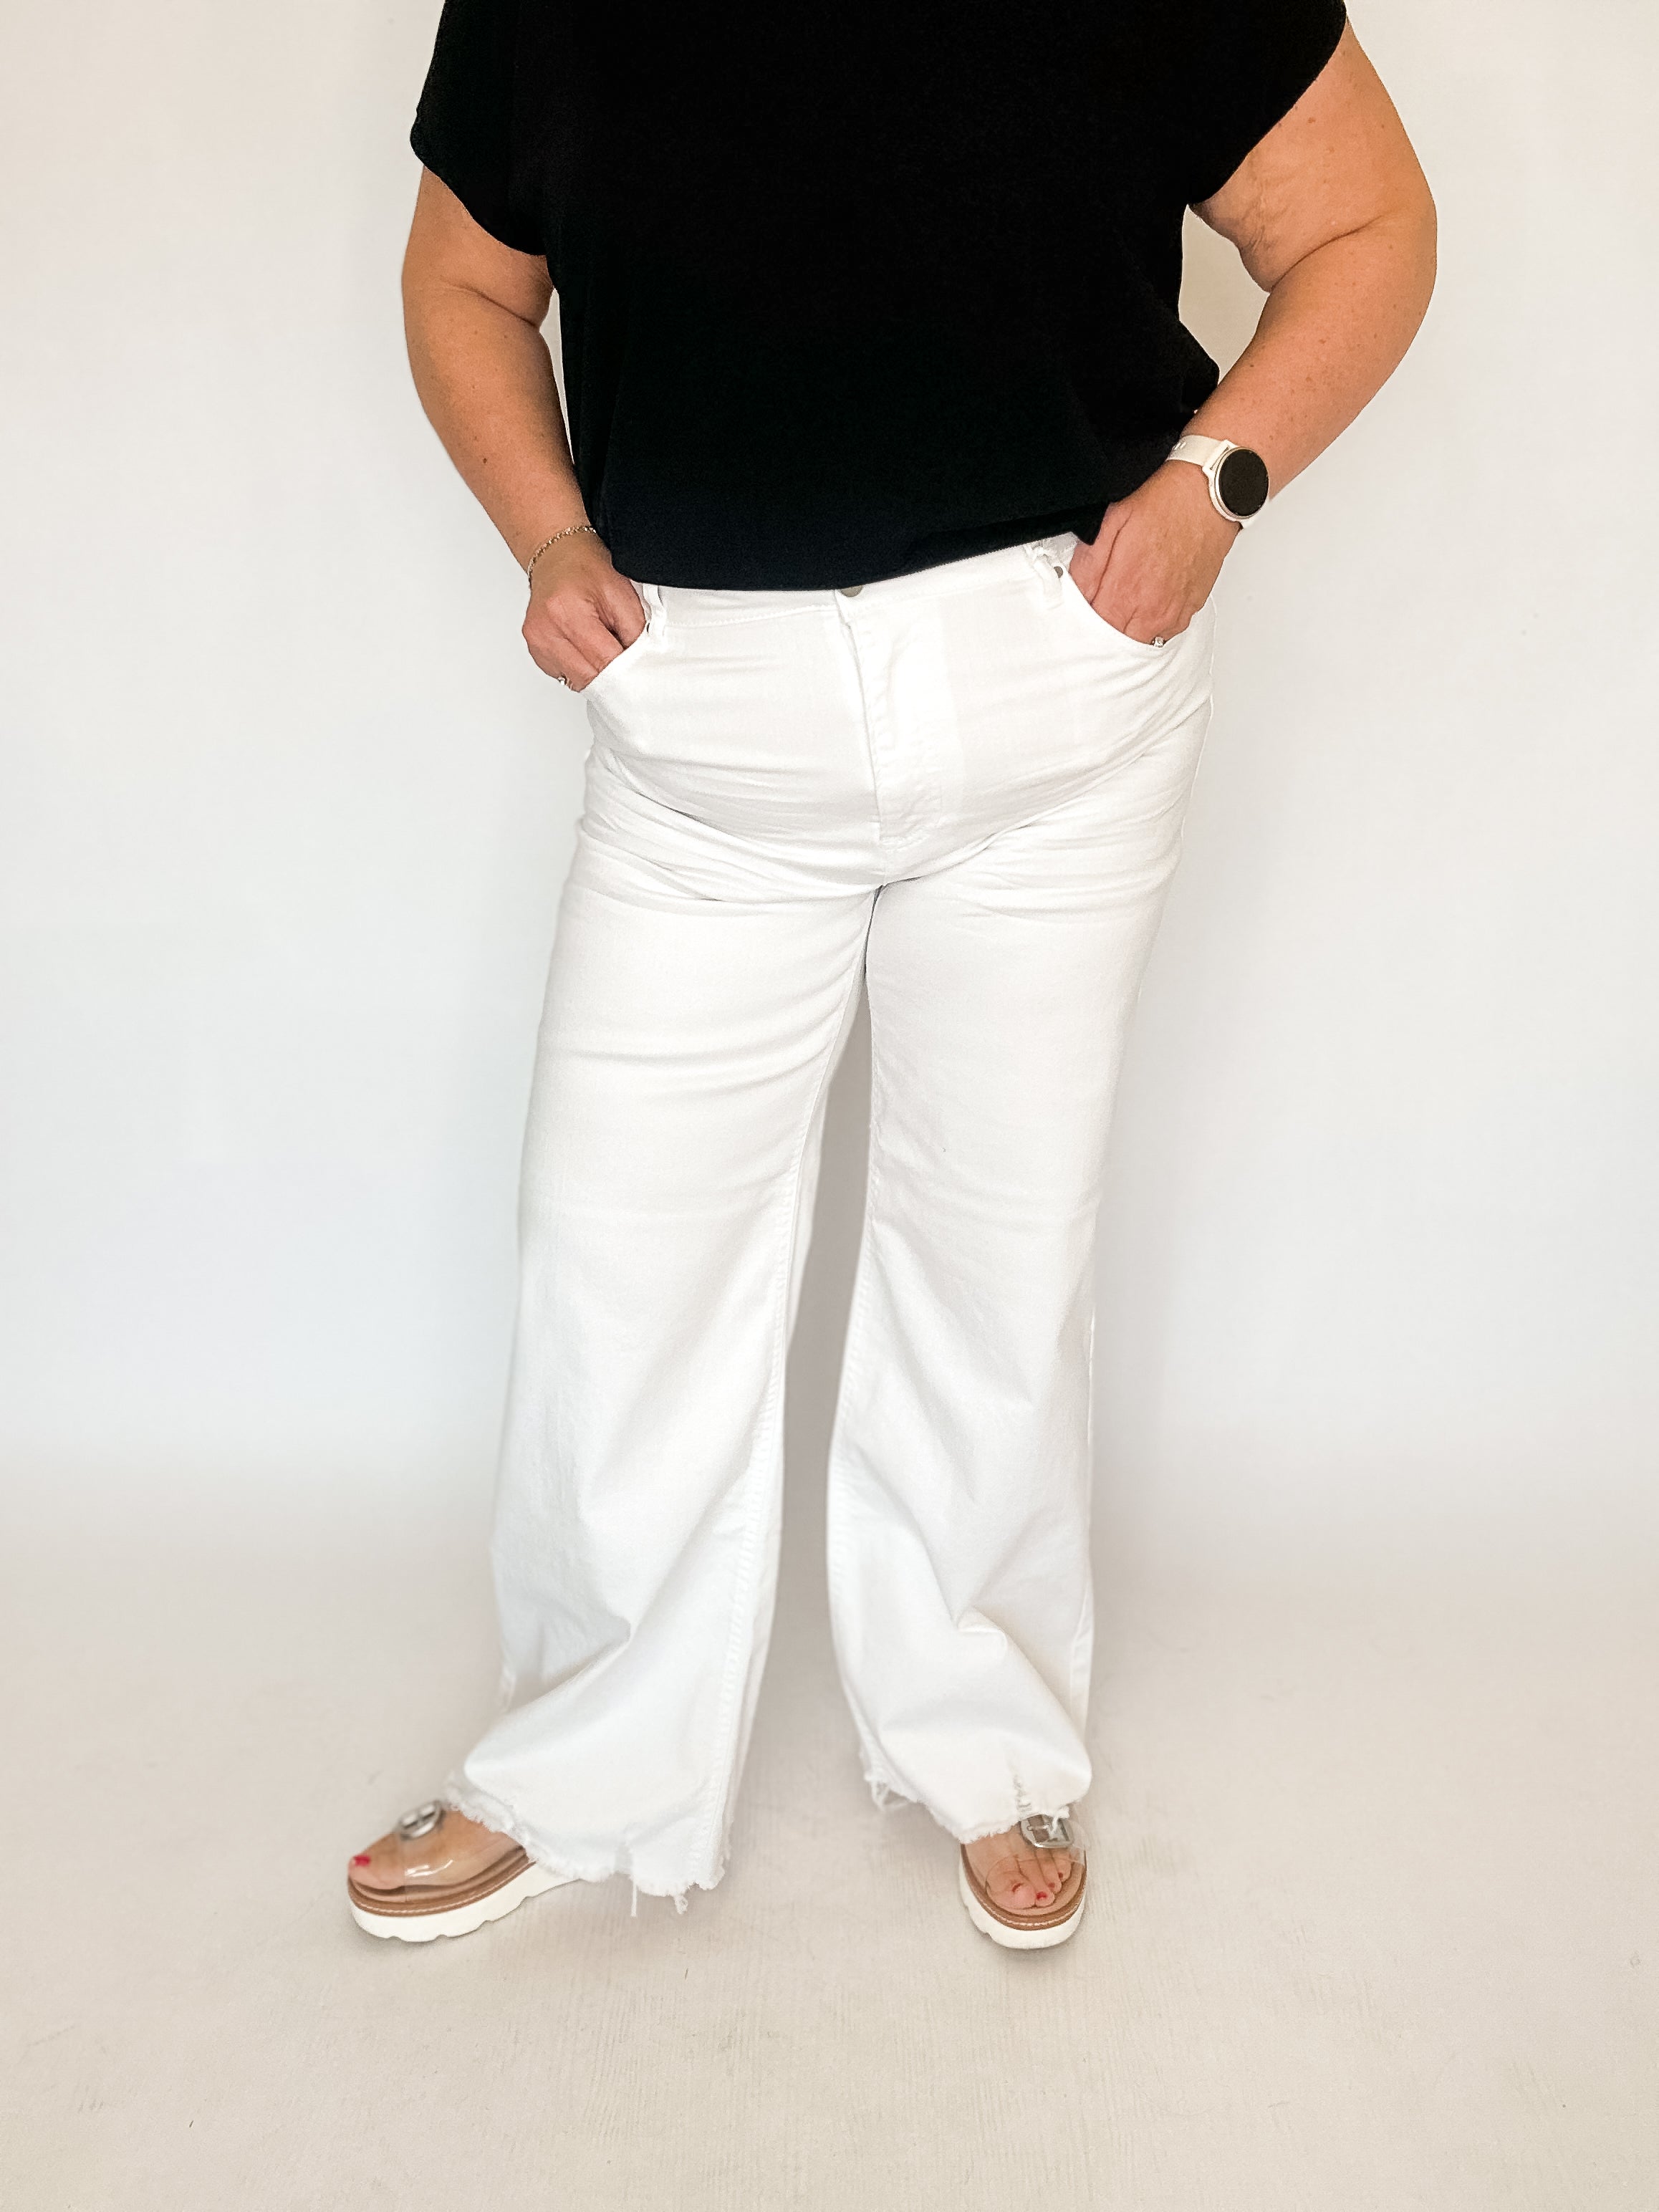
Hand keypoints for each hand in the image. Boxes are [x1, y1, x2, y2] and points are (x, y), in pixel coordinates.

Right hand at [522, 531, 645, 688]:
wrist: (557, 557)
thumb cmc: (586, 568)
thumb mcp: (622, 593)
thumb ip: (635, 632)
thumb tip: (642, 664)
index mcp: (566, 614)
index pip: (605, 662)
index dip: (628, 669)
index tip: (641, 668)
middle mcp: (545, 632)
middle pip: (590, 678)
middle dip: (613, 672)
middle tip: (623, 653)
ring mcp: (537, 644)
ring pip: (579, 682)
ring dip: (597, 671)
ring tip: (601, 644)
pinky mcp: (537, 653)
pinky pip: (567, 676)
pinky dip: (583, 667)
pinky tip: (586, 646)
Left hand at [1069, 459, 1239, 643]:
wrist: (1210, 495)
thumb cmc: (1166, 503)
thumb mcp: (1112, 522)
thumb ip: (1089, 564)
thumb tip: (1076, 590)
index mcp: (1126, 590)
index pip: (1094, 629)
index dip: (1085, 618)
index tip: (1084, 606)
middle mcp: (1151, 609)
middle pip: (1117, 640)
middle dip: (1106, 625)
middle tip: (1105, 600)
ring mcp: (1174, 611)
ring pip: (1142, 640)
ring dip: (1130, 626)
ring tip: (1129, 598)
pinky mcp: (1191, 608)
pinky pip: (1166, 632)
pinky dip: (1154, 623)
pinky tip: (1150, 599)